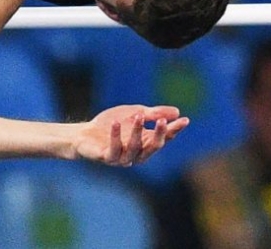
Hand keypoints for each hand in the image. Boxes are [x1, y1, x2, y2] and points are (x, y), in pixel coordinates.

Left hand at [72, 104, 188, 166]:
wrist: (85, 134)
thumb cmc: (112, 123)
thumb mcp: (134, 113)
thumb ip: (153, 113)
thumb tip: (176, 111)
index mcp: (146, 143)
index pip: (164, 138)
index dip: (174, 130)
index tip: (185, 120)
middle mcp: (138, 153)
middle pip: (153, 146)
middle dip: (159, 134)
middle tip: (162, 121)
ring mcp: (123, 157)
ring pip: (135, 148)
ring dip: (137, 132)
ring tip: (139, 116)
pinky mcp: (108, 158)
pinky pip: (114, 149)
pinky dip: (115, 137)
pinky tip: (116, 123)